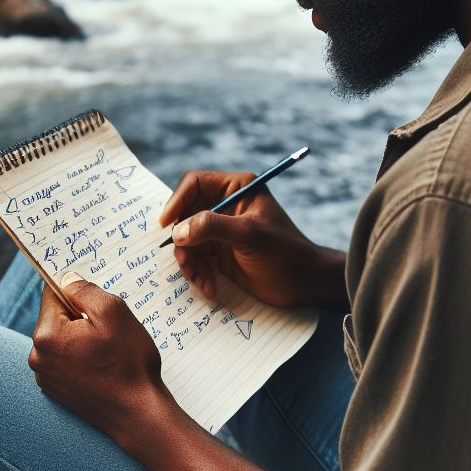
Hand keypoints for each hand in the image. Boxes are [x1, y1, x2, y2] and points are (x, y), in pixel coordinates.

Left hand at [29, 274, 173, 445]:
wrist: (139, 415)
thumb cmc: (129, 364)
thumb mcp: (113, 312)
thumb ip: (85, 290)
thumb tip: (67, 280)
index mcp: (46, 335)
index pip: (52, 293)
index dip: (76, 291)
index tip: (95, 300)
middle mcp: (37, 357)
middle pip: (56, 318)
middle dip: (80, 317)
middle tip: (108, 330)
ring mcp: (45, 377)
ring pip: (62, 340)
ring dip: (81, 338)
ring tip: (107, 351)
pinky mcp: (56, 391)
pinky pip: (65, 361)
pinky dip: (81, 358)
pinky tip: (102, 367)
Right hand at [159, 170, 345, 308]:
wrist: (303, 284)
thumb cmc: (284, 252)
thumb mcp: (249, 235)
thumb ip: (212, 227)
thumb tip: (178, 231)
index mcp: (236, 189)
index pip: (195, 184)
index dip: (177, 200)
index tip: (167, 223)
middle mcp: (224, 206)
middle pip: (184, 214)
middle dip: (182, 240)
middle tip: (185, 259)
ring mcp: (219, 231)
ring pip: (185, 241)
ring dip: (189, 262)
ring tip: (201, 280)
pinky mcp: (218, 254)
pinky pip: (194, 259)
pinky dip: (197, 274)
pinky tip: (210, 287)